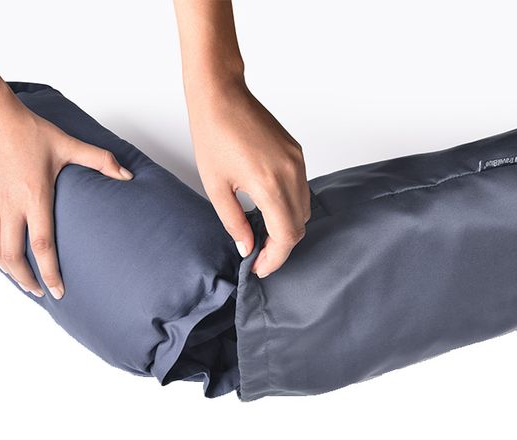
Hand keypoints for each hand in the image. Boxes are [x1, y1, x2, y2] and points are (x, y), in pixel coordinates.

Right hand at [0, 92, 132, 298]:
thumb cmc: (29, 130)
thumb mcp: (69, 145)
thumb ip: (101, 161)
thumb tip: (128, 176)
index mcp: (35, 197)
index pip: (42, 246)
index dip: (50, 273)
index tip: (58, 291)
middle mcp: (10, 205)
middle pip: (14, 256)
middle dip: (28, 280)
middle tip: (42, 292)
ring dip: (9, 271)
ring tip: (25, 281)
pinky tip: (0, 260)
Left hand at [187, 80, 310, 277]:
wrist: (221, 95)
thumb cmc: (213, 134)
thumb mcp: (216, 188)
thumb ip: (234, 223)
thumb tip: (247, 248)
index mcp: (269, 185)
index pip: (285, 236)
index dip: (274, 258)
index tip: (259, 267)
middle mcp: (290, 174)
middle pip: (299, 227)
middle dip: (280, 247)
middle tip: (258, 256)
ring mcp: (297, 162)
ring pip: (304, 210)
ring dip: (287, 228)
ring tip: (262, 235)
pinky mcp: (297, 154)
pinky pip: (302, 191)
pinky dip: (290, 207)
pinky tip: (269, 210)